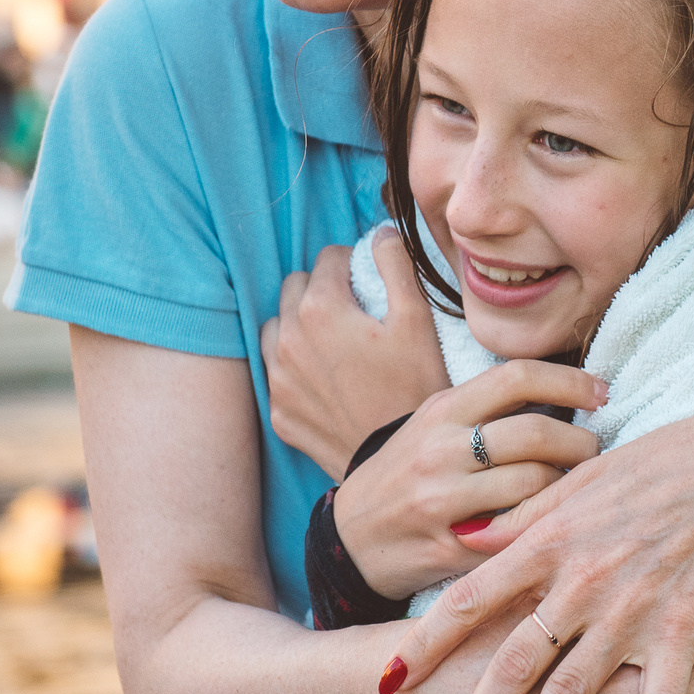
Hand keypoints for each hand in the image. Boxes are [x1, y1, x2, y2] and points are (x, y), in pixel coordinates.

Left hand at [262, 228, 451, 477]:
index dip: (354, 264)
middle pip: (295, 286)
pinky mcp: (279, 411)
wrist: (399, 461)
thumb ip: (395, 264)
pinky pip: (276, 372)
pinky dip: (294, 366)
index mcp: (320, 308)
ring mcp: (278, 378)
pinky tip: (325, 378)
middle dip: (321, 289)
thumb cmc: (416, 387)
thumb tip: (379, 233)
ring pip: (275, 327)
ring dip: (299, 324)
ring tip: (333, 342)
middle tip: (354, 311)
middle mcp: (288, 339)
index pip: (329, 258)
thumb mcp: (417, 319)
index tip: (371, 284)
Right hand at [335, 361, 605, 598]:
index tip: (601, 393)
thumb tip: (566, 393)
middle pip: (537, 433)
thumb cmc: (405, 474)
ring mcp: (443, 501)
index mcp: (442, 410)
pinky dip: (543, 526)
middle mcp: (441, 450)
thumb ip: (486, 409)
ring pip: (536, 485)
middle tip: (594, 452)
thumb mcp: (432, 425)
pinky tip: (549, 523)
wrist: (348, 537)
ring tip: (574, 489)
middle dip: (582, 443)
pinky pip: (519, 533)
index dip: (571, 381)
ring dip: (569, 488)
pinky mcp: (451, 547)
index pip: (517, 377)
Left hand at [384, 389, 693, 693]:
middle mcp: (582, 580)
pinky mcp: (684, 630)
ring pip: (571, 693)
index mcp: (551, 540)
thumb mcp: (581, 480)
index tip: (388, 679)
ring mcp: (633, 609)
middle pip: (512, 661)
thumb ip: (523, 517)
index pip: (469, 600)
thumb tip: (466, 542)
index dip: (424, 644)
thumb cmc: (665, 466)